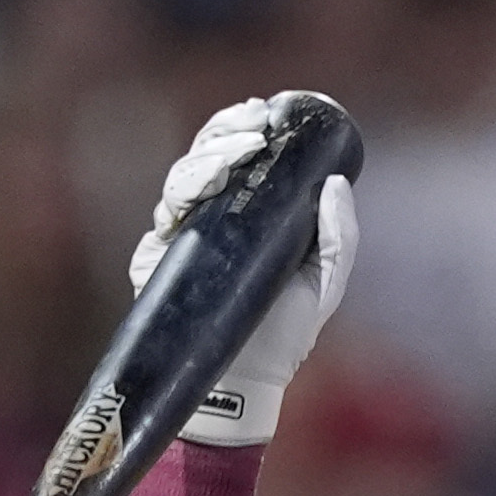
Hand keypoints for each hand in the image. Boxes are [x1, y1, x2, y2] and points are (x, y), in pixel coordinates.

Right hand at [130, 99, 360, 444]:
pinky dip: (182, 192)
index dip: (244, 127)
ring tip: (236, 154)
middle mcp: (212, 219)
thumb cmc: (285, 337)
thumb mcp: (324, 284)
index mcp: (249, 216)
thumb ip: (339, 237)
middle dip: (224, 132)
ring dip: (207, 157)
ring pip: (184, 178)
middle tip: (251, 129)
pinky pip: (164, 213)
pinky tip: (206, 185)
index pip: (240, 158)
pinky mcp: (156, 258)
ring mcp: (181, 235)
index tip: (264, 112)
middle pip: (207, 157)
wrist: (245, 383)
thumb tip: (336, 182)